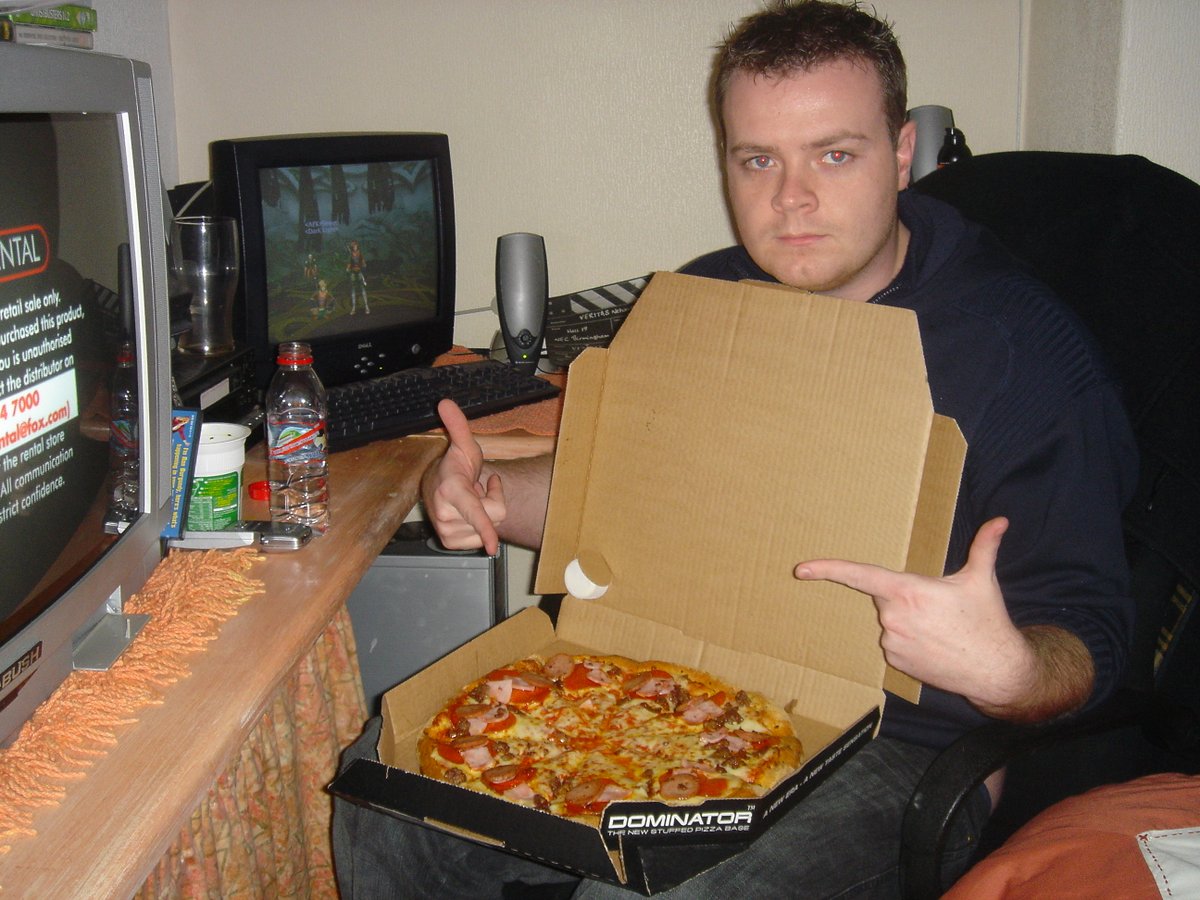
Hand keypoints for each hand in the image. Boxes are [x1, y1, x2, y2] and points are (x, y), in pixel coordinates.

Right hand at [421, 399, 505, 554]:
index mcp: (450, 491)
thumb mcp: (463, 445)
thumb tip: (446, 402)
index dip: (485, 528)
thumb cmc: (455, 467)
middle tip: (477, 487)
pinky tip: (469, 513)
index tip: (491, 545)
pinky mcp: (450, 543)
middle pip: (497, 514)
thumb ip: (458, 425)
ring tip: (471, 499)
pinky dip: (480, 526)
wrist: (437, 487)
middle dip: (492, 499)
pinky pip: (482, 538)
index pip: (474, 511)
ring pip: (491, 527)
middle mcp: (445, 514)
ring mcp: (446, 531)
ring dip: (486, 512)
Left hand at [793, 518, 1037, 711]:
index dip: (828, 569)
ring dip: (908, 619)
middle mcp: (892, 617)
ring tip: (941, 628)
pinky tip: (935, 644)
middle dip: (906, 596)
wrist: (997, 671)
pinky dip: (910, 640)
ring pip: (890, 620)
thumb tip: (1001, 521)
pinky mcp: (895, 662)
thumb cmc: (987, 622)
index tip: (802, 569)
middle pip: (885, 597)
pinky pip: (894, 642)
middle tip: (938, 606)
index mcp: (907, 591)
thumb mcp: (982, 580)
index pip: (859, 575)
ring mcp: (892, 642)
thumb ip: (985, 546)